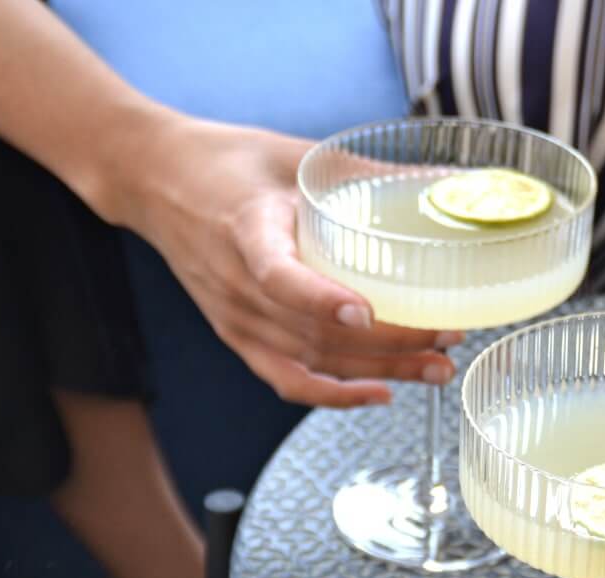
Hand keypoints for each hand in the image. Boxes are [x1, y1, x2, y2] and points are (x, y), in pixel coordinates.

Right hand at [114, 117, 458, 407]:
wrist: (157, 184)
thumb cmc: (228, 164)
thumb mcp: (292, 154)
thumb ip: (362, 175)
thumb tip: (445, 180)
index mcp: (245, 229)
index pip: (278, 276)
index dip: (320, 299)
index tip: (366, 312)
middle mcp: (237, 285)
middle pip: (313, 332)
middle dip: (390, 343)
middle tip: (448, 338)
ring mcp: (235, 320)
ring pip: (312, 361)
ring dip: (378, 370)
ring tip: (436, 368)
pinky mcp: (237, 337)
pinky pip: (287, 380)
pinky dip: (333, 395)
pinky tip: (379, 394)